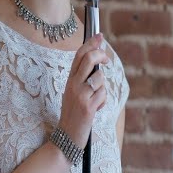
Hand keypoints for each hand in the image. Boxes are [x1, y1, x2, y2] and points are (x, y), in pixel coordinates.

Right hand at [58, 34, 111, 150]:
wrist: (66, 136)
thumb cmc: (73, 114)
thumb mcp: (74, 93)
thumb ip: (83, 78)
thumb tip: (98, 61)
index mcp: (69, 80)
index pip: (78, 56)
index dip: (90, 43)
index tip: (99, 36)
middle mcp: (72, 85)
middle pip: (89, 59)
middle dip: (101, 55)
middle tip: (106, 60)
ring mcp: (80, 95)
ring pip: (100, 78)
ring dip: (102, 88)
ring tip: (95, 99)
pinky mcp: (88, 106)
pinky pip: (103, 94)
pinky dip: (103, 101)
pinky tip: (95, 109)